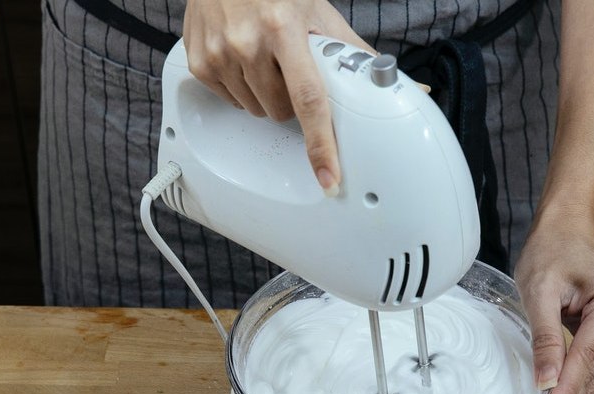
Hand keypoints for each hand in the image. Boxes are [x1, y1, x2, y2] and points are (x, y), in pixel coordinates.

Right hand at [182, 0, 374, 194]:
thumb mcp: (317, 12)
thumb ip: (352, 50)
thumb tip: (394, 82)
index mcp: (285, 28)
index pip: (309, 100)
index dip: (321, 144)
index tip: (328, 177)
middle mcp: (249, 42)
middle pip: (281, 111)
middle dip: (290, 99)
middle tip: (287, 68)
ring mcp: (220, 54)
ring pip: (256, 110)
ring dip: (265, 94)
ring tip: (263, 58)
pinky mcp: (200, 63)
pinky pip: (230, 100)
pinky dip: (240, 87)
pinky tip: (240, 58)